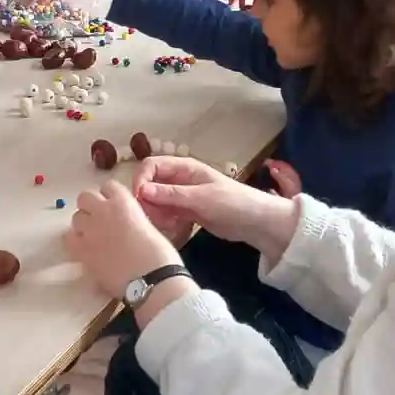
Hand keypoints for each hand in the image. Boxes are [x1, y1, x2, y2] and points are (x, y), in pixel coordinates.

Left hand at [65, 180, 183, 301]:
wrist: (151, 278)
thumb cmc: (159, 255)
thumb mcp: (148, 226)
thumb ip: (131, 219)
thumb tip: (124, 225)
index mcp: (123, 202)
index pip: (108, 186)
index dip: (109, 197)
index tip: (113, 207)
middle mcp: (103, 210)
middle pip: (85, 197)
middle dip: (90, 207)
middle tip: (100, 221)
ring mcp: (90, 229)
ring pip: (76, 217)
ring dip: (83, 225)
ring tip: (93, 237)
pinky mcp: (81, 250)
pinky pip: (67, 239)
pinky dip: (74, 242)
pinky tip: (84, 250)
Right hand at [133, 156, 302, 261]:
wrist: (256, 222)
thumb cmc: (233, 203)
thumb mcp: (201, 198)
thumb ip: (172, 195)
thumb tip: (141, 190)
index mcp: (185, 168)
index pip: (151, 165)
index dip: (141, 180)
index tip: (138, 200)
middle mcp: (180, 179)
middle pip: (150, 184)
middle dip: (147, 200)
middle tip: (152, 218)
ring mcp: (182, 196)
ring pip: (156, 200)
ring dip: (156, 212)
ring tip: (167, 224)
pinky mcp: (186, 212)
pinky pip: (166, 213)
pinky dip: (165, 220)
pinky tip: (174, 229)